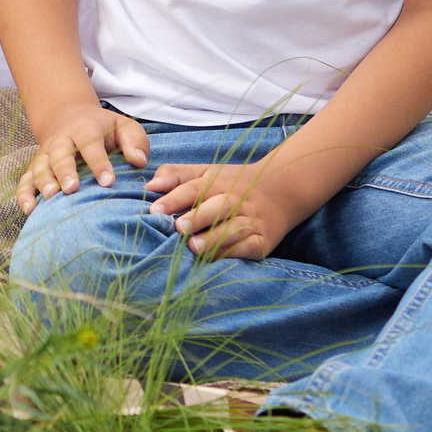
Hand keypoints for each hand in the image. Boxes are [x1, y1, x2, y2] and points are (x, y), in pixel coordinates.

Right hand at [16, 107, 149, 211]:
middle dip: (65, 171)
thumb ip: (135, 141)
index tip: (108, 182)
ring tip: (51, 197)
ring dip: (44, 181)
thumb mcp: (124, 126)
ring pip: (40, 167)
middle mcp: (61, 141)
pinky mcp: (36, 168)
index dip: (98, 163)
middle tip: (72, 189)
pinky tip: (30, 210)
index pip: (91, 145)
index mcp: (85, 129)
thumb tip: (139, 161)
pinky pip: (25, 180)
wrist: (70, 118)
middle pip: (60, 155)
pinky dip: (24, 194)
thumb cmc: (103, 130)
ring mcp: (46, 155)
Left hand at [144, 159, 298, 260]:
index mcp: (217, 182)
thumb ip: (175, 175)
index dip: (174, 199)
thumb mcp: (205, 172)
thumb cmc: (231, 183)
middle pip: (218, 206)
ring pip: (234, 229)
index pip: (194, 189)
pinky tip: (216, 259)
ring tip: (194, 247)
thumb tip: (148, 187)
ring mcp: (251, 221)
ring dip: (215, 239)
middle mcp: (236, 200)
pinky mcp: (263, 241)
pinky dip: (234, 253)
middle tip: (178, 228)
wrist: (282, 190)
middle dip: (198, 217)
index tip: (154, 210)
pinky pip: (249, 247)